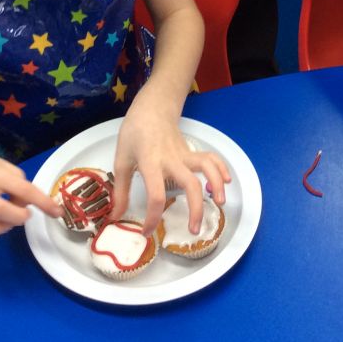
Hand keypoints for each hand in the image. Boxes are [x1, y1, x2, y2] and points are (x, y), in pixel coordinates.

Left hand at [110, 90, 230, 236]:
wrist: (151, 109)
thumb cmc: (134, 134)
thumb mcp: (121, 161)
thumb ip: (120, 191)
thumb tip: (116, 216)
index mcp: (150, 163)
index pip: (156, 194)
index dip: (153, 217)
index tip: (148, 232)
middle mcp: (171, 160)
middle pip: (190, 184)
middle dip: (196, 209)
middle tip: (194, 230)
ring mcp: (184, 154)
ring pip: (206, 168)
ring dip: (216, 186)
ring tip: (218, 204)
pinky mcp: (191, 152)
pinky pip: (210, 158)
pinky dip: (221, 168)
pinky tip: (226, 182)